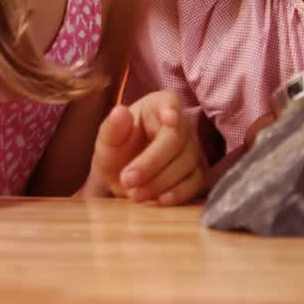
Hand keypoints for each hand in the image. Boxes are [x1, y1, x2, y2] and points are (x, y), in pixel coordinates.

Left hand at [89, 90, 205, 205]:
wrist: (123, 175)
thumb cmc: (118, 149)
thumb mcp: (108, 139)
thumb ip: (112, 127)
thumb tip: (119, 112)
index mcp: (160, 105)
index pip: (170, 103)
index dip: (170, 112)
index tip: (169, 119)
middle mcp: (182, 124)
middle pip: (176, 142)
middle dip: (151, 163)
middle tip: (126, 180)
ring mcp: (191, 149)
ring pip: (185, 164)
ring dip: (159, 182)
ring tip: (134, 194)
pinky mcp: (195, 172)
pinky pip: (194, 183)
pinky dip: (178, 194)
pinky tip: (160, 201)